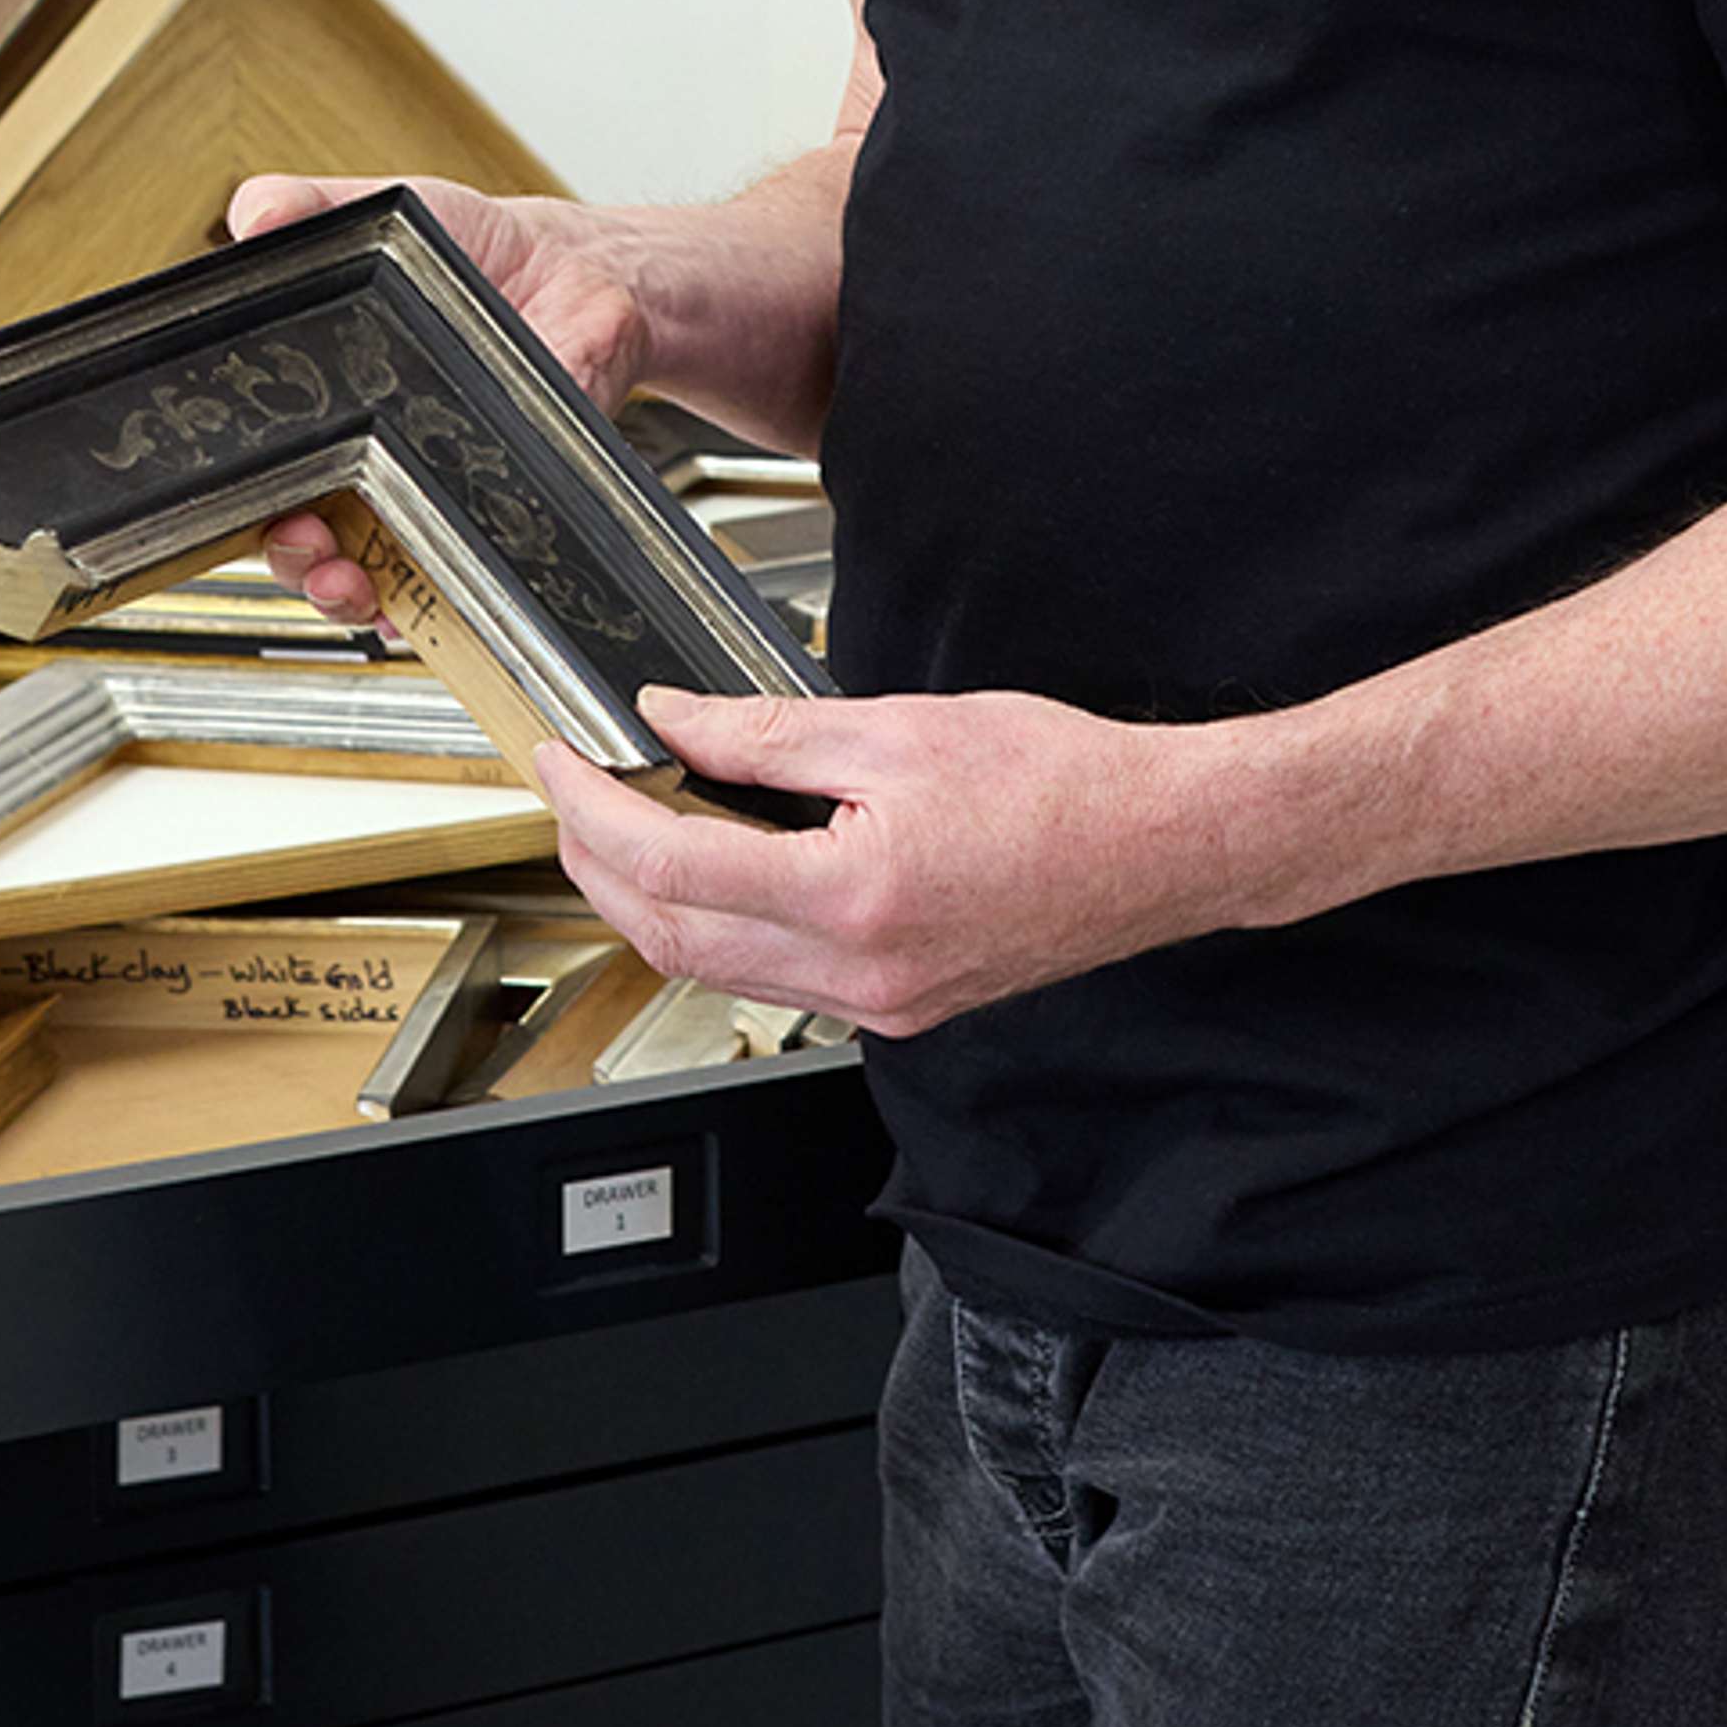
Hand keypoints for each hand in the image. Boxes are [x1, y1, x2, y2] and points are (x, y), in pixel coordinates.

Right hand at [225, 171, 654, 624]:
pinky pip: (454, 583)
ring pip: (368, 579)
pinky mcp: (492, 511)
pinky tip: (418, 595)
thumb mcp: (379, 213)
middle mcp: (364, 463)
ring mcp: (427, 496)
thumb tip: (255, 215)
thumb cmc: (469, 251)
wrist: (577, 272)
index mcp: (320, 405)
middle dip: (287, 557)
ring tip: (345, 575)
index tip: (238, 499)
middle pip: (299, 540)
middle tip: (297, 537)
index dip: (232, 497)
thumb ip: (307, 206)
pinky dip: (429, 602)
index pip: (257, 470)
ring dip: (344, 592)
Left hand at [537, 680, 1256, 1037]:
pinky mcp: (896, 1006)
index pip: (670, 865)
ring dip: (649, 901)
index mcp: (853, 895)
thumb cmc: (1064, 783)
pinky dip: (718, 926)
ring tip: (624, 824)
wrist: (1162, 845)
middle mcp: (858, 972)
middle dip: (597, 863)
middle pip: (669, 936)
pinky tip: (714, 869)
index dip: (593, 810)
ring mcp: (876, 1003)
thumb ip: (768, 731)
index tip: (563, 761)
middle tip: (571, 793)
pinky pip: (772, 979)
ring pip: (713, 968)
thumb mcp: (899, 728)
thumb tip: (675, 720)